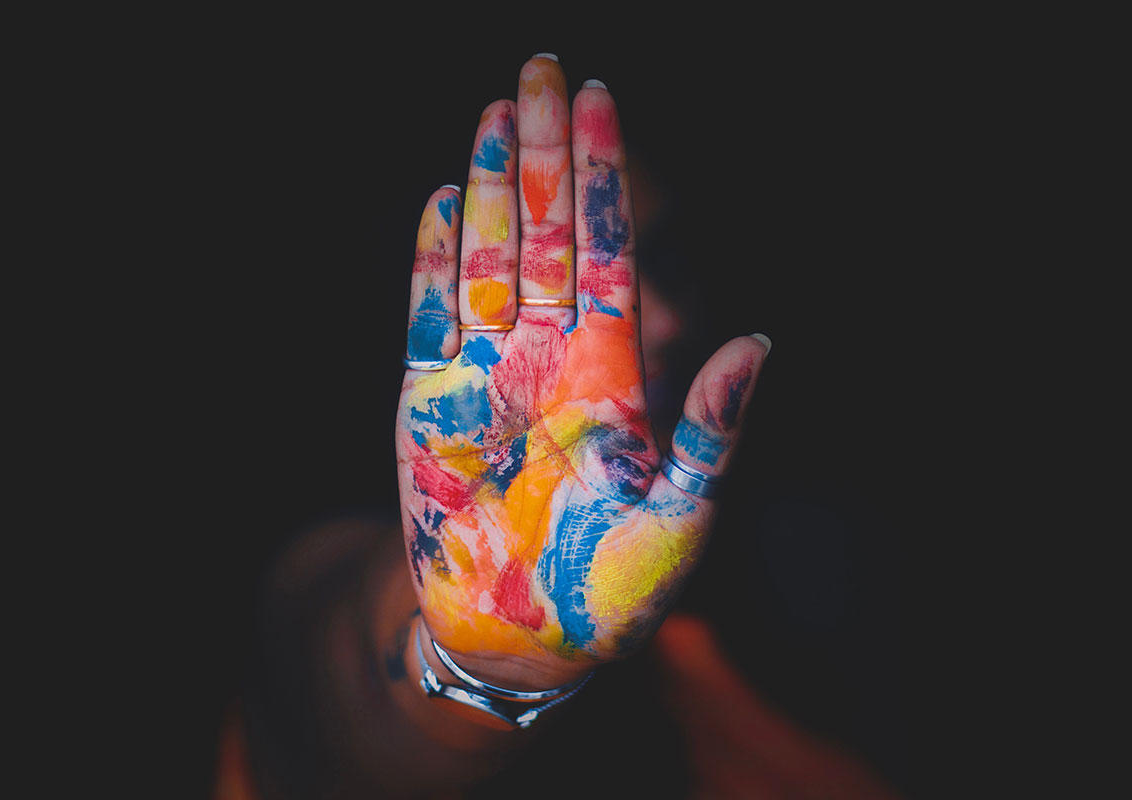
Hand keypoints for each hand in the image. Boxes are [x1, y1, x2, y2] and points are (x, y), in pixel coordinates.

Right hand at [397, 55, 768, 690]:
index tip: (603, 99)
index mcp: (612, 372)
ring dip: (496, 186)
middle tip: (543, 67)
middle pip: (550, 234)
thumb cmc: (613, 589)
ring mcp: (487, 375)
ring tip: (498, 111)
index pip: (609, 252)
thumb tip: (758, 341)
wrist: (521, 639)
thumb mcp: (684, 514)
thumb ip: (712, 428)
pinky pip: (429, 317)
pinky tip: (446, 201)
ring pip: (492, 259)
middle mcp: (550, 358)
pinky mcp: (430, 404)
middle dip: (549, 151)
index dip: (606, 176)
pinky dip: (433, 261)